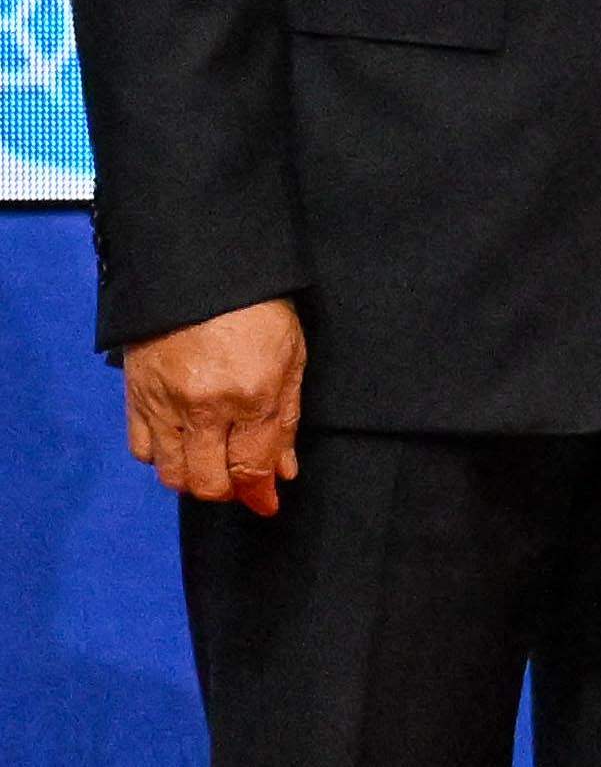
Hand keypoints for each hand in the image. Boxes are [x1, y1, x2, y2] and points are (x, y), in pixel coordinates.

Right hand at [124, 297, 304, 514]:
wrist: (200, 270)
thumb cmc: (258, 307)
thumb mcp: (292, 356)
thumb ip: (286, 418)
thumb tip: (283, 471)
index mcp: (252, 396)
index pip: (252, 467)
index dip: (260, 493)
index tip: (266, 502)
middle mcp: (205, 409)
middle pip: (209, 482)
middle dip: (229, 490)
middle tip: (240, 480)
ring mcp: (165, 405)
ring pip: (172, 474)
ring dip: (194, 479)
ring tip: (212, 464)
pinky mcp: (136, 397)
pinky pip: (142, 450)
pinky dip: (162, 458)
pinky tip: (181, 445)